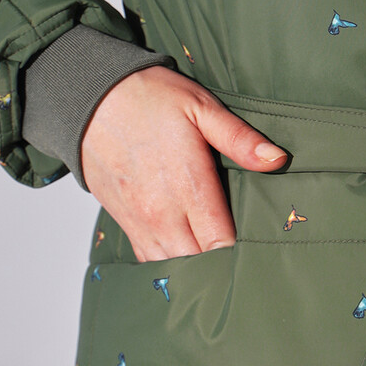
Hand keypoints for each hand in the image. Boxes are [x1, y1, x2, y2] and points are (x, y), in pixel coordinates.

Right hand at [80, 67, 286, 261]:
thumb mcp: (201, 108)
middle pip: (198, 265)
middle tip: (244, 261)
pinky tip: (185, 253)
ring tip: (216, 263)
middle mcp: (162, 213)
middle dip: (221, 267)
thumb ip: (240, 139)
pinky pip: (148, 259)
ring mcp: (139, 222)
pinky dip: (168, 262)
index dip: (243, 253)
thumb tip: (277, 160)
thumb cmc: (149, 98)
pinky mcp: (122, 222)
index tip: (259, 249)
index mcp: (188, 186)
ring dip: (194, 268)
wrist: (88, 98)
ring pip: (172, 267)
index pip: (221, 245)